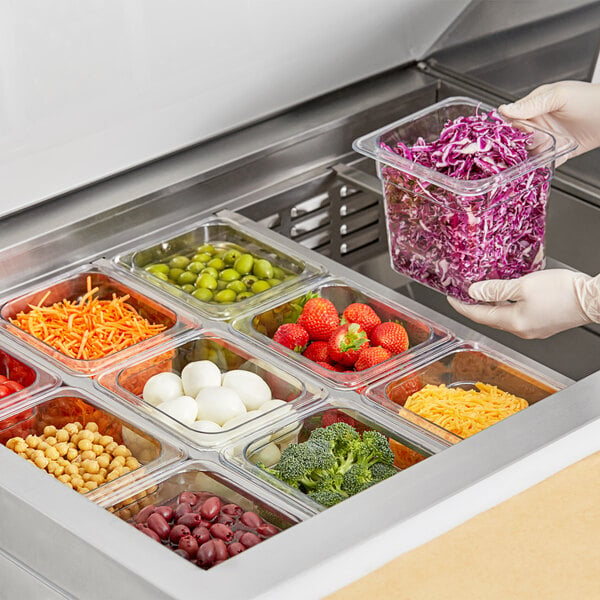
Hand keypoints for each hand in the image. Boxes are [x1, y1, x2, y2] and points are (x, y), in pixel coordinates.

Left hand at [447, 269, 599, 338]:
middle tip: (462, 294)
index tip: (450, 298)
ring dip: (490, 305)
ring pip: (503, 317)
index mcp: (513, 323)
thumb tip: (474, 292)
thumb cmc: (564, 292)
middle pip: (489, 318)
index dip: (461, 306)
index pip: (478, 316)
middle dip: (474, 306)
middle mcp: (521, 330)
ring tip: (480, 292)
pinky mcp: (543, 324)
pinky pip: (517, 316)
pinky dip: (506, 306)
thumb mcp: (523, 285)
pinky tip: (505, 295)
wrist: (595, 299)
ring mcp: (533, 329)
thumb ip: (496, 289)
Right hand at [499, 81, 599, 165]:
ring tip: (550, 145)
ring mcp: (546, 139)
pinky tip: (554, 156)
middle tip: (538, 139)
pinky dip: (545, 164)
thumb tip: (504, 110)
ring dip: (535, 154)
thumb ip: (531, 104)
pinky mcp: (555, 152)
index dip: (507, 129)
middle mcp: (537, 124)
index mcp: (533, 107)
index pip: (510, 120)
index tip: (513, 134)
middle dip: (523, 143)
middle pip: (516, 139)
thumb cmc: (591, 100)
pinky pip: (543, 162)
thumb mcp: (559, 96)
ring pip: (527, 153)